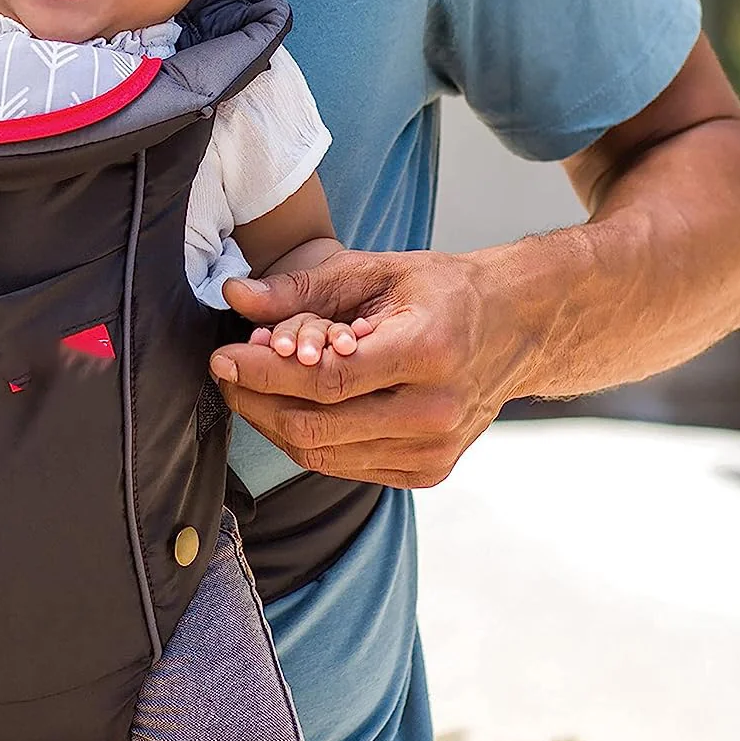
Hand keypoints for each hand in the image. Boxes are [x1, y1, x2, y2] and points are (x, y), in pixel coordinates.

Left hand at [216, 249, 529, 488]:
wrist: (516, 327)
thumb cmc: (444, 291)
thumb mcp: (376, 270)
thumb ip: (303, 286)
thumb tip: (237, 296)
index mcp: (427, 352)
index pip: (327, 380)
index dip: (264, 374)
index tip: (223, 357)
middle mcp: (435, 411)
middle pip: (318, 427)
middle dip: (257, 403)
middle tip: (226, 374)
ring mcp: (434, 450)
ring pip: (325, 456)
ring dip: (275, 424)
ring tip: (250, 389)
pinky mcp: (428, 471)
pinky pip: (346, 467)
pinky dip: (309, 441)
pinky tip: (292, 409)